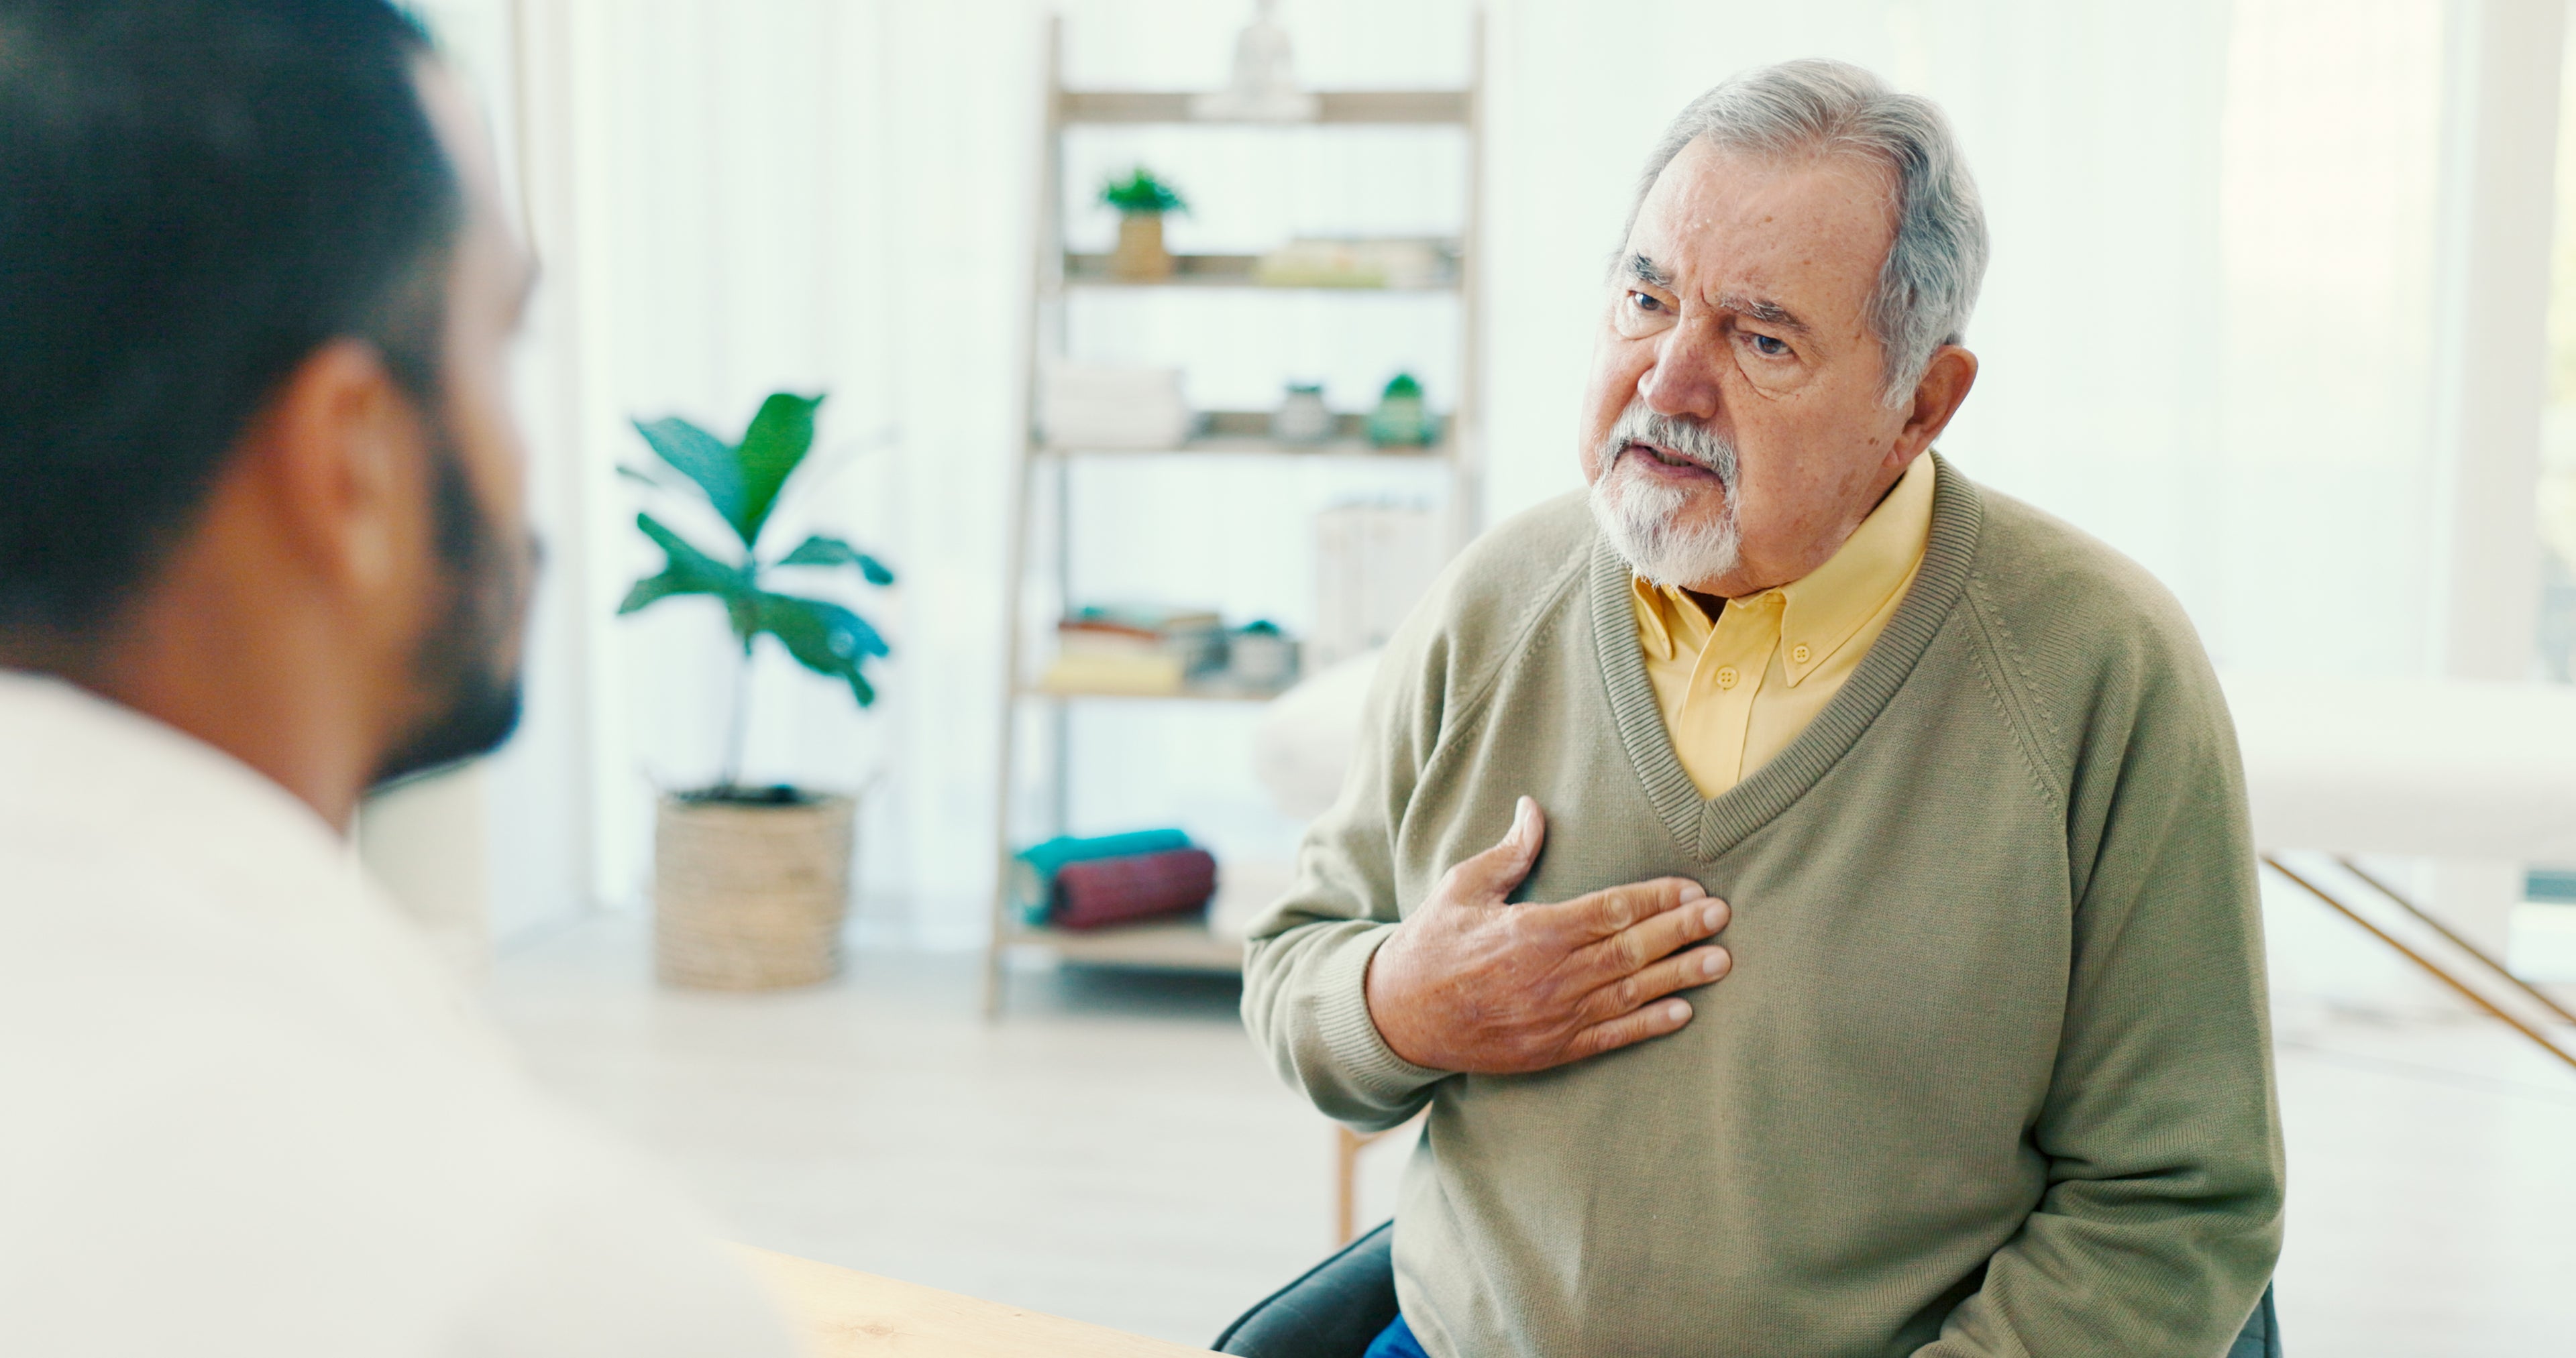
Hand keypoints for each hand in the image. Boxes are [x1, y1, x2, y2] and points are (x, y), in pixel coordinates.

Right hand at [1363, 796, 1731, 1073]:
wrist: (1399, 1018)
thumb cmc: (1431, 944)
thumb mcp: (1462, 888)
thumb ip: (1507, 853)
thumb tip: (1534, 809)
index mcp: (1532, 930)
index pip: (1610, 910)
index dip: (1656, 898)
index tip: (1692, 887)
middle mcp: (1551, 976)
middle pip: (1631, 949)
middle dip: (1681, 931)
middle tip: (1721, 917)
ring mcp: (1554, 1017)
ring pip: (1631, 993)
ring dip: (1679, 977)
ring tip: (1720, 962)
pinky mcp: (1552, 1050)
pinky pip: (1610, 1036)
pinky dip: (1648, 1025)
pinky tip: (1682, 1012)